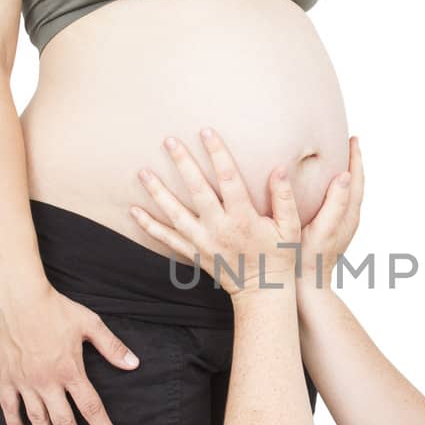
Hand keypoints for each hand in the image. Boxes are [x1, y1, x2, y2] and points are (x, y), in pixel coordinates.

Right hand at [0, 283, 139, 424]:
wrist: (18, 297)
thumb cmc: (55, 308)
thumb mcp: (90, 324)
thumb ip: (112, 347)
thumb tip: (134, 364)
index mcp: (70, 370)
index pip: (91, 407)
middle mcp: (47, 381)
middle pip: (64, 422)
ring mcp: (24, 381)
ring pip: (37, 419)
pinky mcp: (6, 376)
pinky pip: (9, 405)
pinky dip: (14, 422)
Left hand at [130, 128, 304, 295]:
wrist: (262, 292)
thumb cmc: (279, 256)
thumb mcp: (291, 227)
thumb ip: (284, 198)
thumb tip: (279, 169)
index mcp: (243, 218)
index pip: (229, 179)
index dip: (218, 154)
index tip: (207, 132)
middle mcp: (220, 228)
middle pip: (197, 191)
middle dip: (183, 164)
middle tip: (169, 141)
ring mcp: (203, 241)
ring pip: (175, 214)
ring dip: (158, 192)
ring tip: (143, 172)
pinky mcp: (193, 253)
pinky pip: (166, 239)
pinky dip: (149, 226)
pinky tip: (133, 211)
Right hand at [299, 135, 363, 288]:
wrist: (307, 286)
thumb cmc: (310, 257)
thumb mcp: (323, 227)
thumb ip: (336, 202)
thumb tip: (345, 175)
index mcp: (348, 214)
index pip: (356, 179)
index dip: (356, 158)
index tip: (353, 138)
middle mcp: (349, 220)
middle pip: (355, 184)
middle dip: (354, 163)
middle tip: (349, 142)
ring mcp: (341, 227)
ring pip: (348, 194)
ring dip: (347, 175)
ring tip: (340, 159)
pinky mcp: (331, 233)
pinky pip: (339, 203)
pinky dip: (338, 189)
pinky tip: (324, 189)